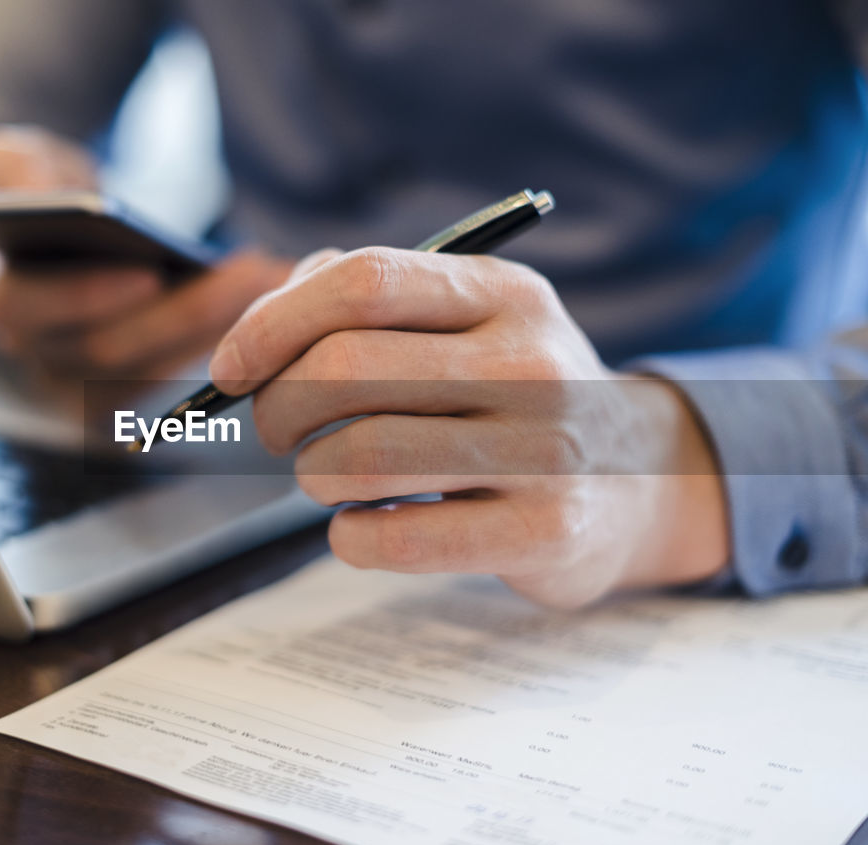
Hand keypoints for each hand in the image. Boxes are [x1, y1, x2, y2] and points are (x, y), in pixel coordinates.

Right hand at [0, 124, 291, 387]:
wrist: (74, 242)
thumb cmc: (50, 198)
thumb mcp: (24, 163)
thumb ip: (15, 165)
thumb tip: (36, 191)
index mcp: (1, 292)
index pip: (23, 309)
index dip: (83, 295)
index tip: (148, 272)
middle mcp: (32, 352)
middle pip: (103, 350)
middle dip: (178, 312)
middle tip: (240, 272)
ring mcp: (75, 386)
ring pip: (149, 371)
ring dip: (213, 325)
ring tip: (264, 277)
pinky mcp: (118, 399)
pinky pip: (173, 383)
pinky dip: (220, 340)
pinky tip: (265, 302)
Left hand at [209, 248, 729, 607]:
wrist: (637, 480)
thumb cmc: (514, 395)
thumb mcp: (469, 321)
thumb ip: (369, 300)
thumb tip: (262, 323)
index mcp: (504, 293)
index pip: (366, 283)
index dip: (274, 323)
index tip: (229, 368)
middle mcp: (530, 362)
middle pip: (345, 369)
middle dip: (277, 407)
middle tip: (278, 430)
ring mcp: (544, 450)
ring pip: (359, 457)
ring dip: (310, 474)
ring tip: (326, 476)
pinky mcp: (545, 531)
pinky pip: (397, 537)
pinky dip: (347, 537)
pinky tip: (357, 527)